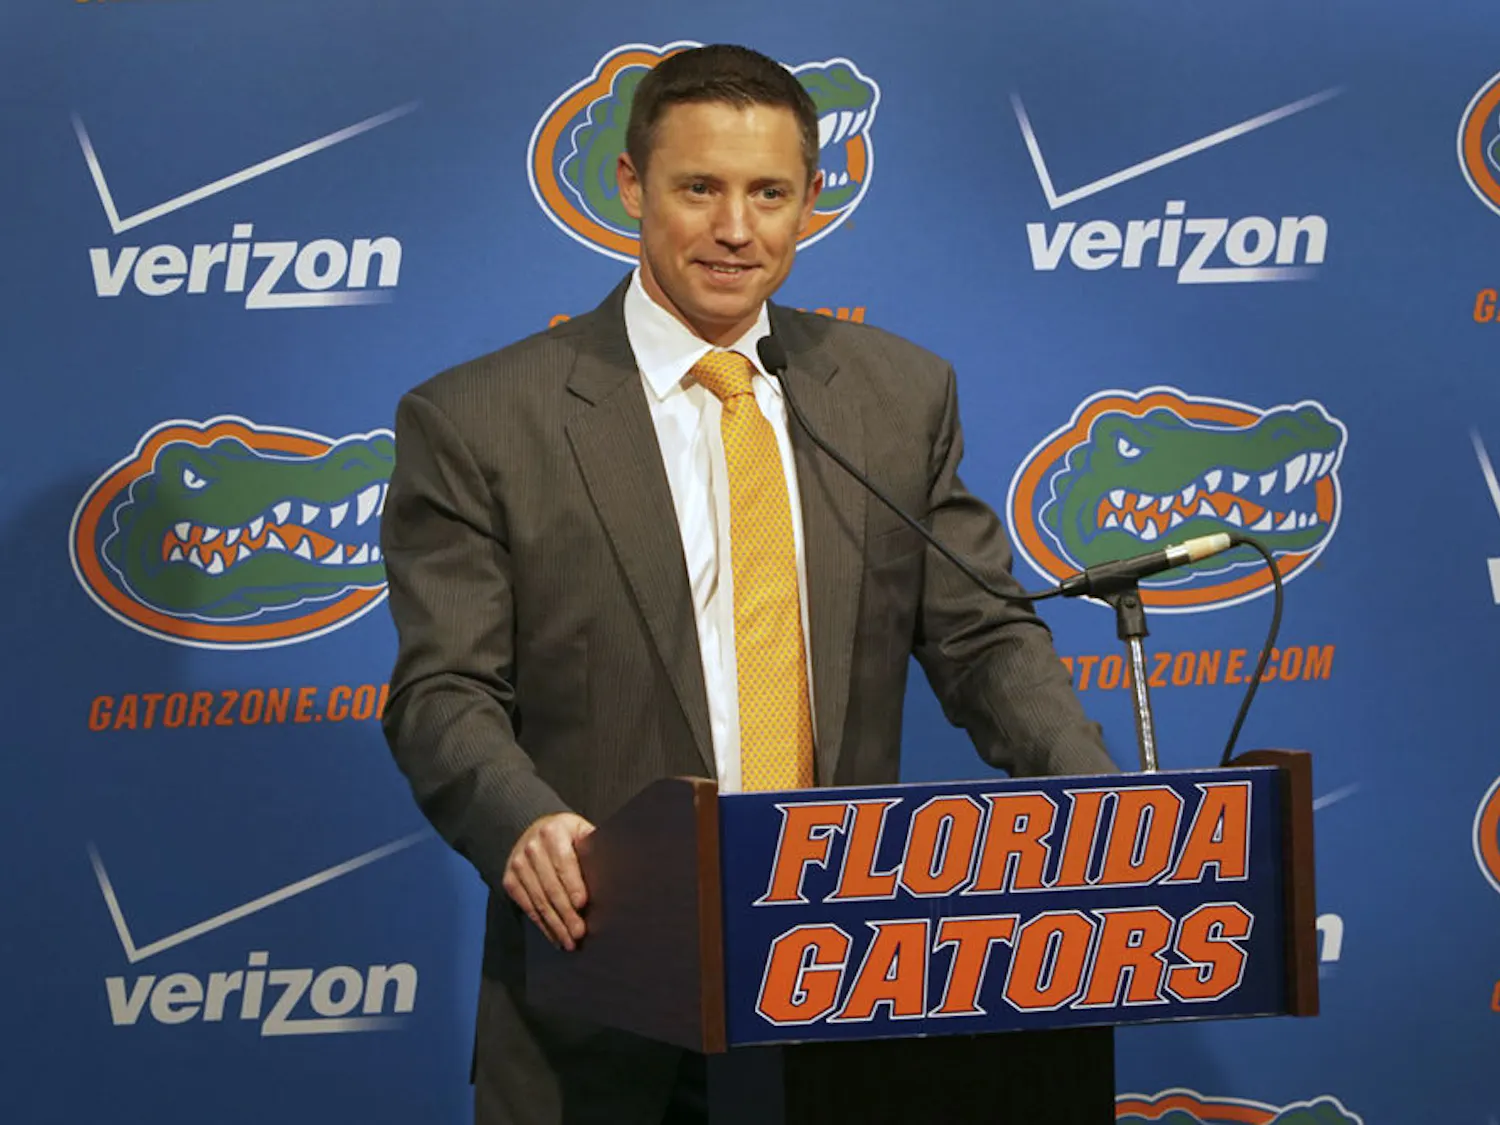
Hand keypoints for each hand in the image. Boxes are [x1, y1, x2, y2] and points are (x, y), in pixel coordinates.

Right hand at [502, 812, 594, 950]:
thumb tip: (618, 866)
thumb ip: (593, 845)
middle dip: (566, 913)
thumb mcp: (580, 831)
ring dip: (555, 925)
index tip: (582, 903)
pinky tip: (555, 936)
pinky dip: (542, 925)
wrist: (533, 831)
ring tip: (569, 941)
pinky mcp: (510, 880)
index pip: (564, 862)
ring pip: (539, 901)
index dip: (573, 884)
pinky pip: (527, 907)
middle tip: (579, 932)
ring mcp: (518, 864)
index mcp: (553, 832)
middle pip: (551, 887)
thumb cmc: (566, 836)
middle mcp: (532, 847)